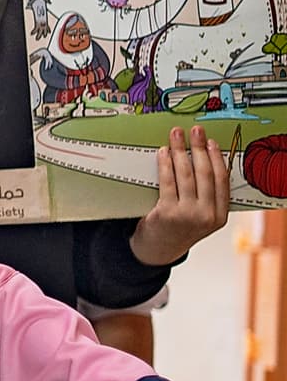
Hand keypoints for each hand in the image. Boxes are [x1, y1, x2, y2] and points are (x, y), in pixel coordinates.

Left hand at [128, 125, 228, 266]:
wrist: (158, 250)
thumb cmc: (179, 228)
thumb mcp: (202, 218)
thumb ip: (208, 197)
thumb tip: (205, 160)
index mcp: (220, 216)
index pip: (222, 181)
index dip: (217, 158)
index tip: (212, 142)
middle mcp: (207, 215)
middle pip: (205, 173)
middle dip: (199, 148)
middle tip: (195, 131)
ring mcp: (188, 214)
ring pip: (186, 175)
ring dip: (180, 151)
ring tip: (176, 136)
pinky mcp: (168, 212)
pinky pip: (167, 181)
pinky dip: (165, 164)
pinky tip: (164, 153)